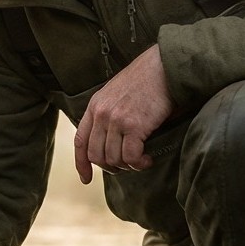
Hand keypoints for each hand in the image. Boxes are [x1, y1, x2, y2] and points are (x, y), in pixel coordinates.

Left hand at [73, 44, 174, 184]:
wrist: (164, 66)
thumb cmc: (146, 80)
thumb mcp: (116, 93)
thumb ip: (108, 115)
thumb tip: (111, 143)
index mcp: (95, 106)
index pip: (80, 141)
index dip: (81, 163)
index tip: (86, 179)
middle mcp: (101, 114)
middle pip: (96, 155)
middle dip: (111, 167)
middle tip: (127, 165)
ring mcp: (116, 120)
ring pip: (113, 159)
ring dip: (128, 166)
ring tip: (141, 160)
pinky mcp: (134, 126)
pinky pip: (130, 157)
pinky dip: (139, 163)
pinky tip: (147, 158)